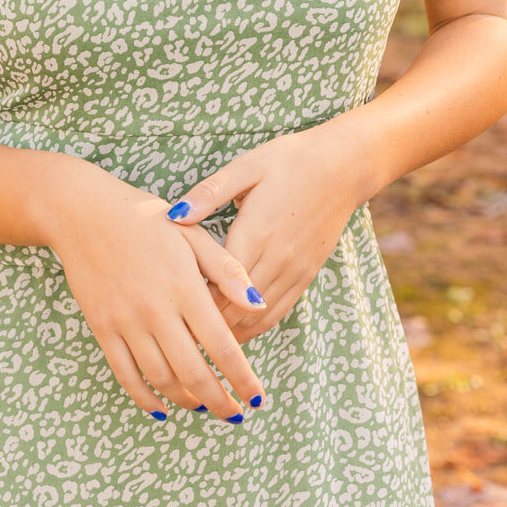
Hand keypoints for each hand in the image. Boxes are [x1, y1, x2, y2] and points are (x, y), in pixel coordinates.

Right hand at [40, 157, 268, 420]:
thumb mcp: (191, 233)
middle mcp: (156, 310)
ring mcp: (126, 322)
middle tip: (234, 414)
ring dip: (186, 401)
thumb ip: (227, 270)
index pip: (222, 346)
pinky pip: (125, 375)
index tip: (257, 398)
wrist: (83, 212)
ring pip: (160, 379)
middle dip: (219, 401)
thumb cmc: (144, 219)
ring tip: (203, 406)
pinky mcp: (102, 328)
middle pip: (193, 373)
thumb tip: (259, 305)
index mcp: (184, 286)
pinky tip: (160, 408)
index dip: (243, 378)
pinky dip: (144, 398)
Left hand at [165, 118, 370, 344]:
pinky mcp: (307, 275)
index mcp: (256, 232)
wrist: (343, 166)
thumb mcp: (246, 166)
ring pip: (257, 317)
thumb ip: (209, 192)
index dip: (191, 301)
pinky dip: (254, 327)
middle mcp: (277, 258)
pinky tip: (234, 335)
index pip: (217, 283)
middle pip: (234, 308)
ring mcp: (294, 270)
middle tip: (172, 336)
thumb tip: (174, 215)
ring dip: (228, 334)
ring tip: (197, 346)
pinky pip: (278, 312)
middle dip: (204, 325)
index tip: (164, 309)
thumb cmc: (290, 160)